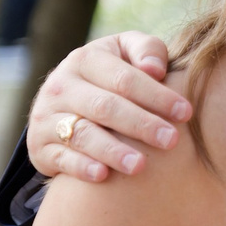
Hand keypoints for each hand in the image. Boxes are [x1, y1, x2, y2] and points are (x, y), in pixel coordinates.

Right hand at [28, 31, 185, 182]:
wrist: (64, 101)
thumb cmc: (113, 74)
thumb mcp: (126, 52)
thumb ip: (146, 50)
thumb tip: (155, 69)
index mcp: (85, 59)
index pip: (124, 78)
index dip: (156, 95)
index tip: (186, 113)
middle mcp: (61, 86)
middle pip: (105, 106)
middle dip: (141, 124)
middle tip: (171, 140)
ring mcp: (47, 117)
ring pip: (82, 134)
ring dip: (112, 150)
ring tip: (140, 165)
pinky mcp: (40, 146)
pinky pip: (60, 158)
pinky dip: (80, 167)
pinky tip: (102, 175)